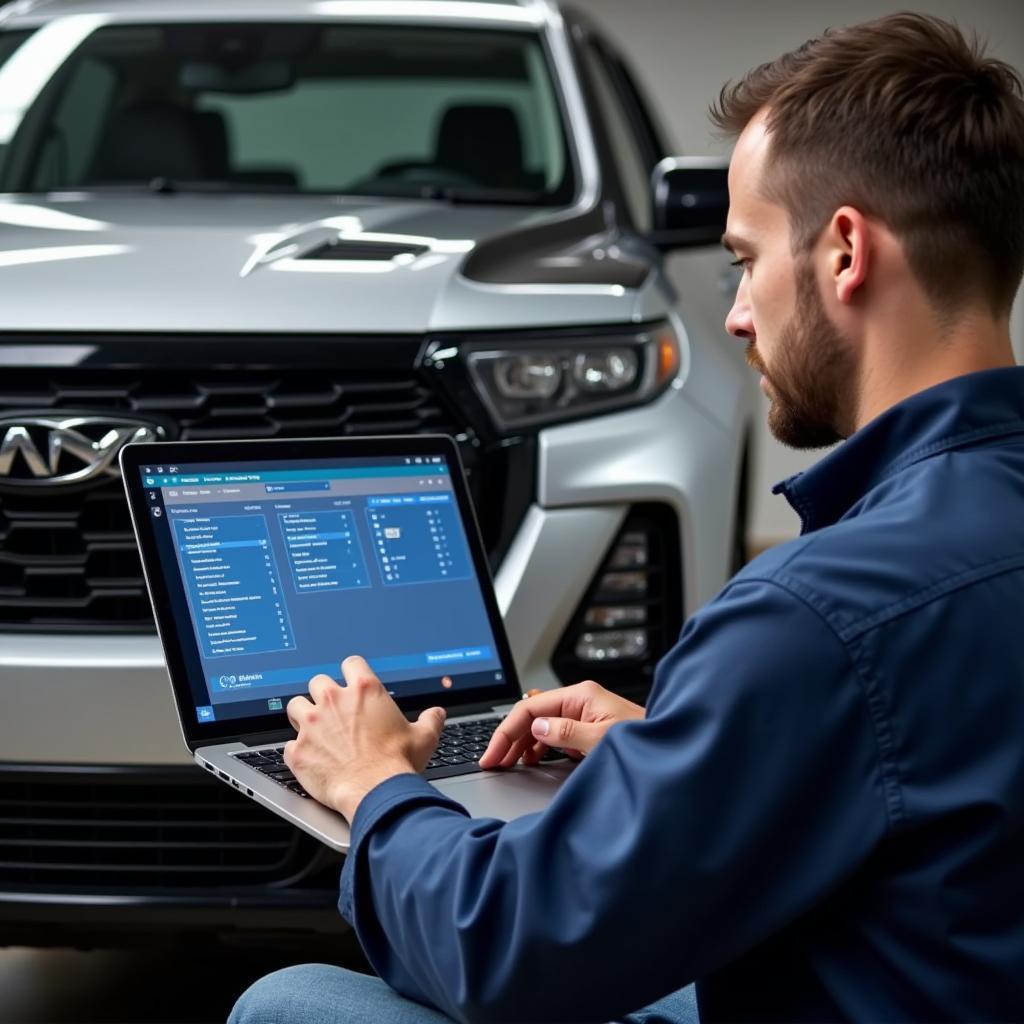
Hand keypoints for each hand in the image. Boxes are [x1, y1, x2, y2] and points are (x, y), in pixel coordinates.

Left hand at [284, 655, 445, 821]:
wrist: (376, 792)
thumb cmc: (398, 763)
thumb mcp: (424, 737)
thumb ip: (430, 720)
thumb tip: (437, 714)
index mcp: (364, 690)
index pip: (350, 663)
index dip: (351, 673)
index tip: (352, 683)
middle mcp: (334, 700)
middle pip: (318, 681)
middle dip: (323, 694)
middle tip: (332, 711)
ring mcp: (311, 724)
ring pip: (294, 705)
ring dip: (303, 715)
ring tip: (312, 729)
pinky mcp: (298, 750)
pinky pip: (288, 744)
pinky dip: (297, 750)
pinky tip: (309, 759)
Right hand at [479, 679, 643, 768]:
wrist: (672, 748)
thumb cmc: (646, 742)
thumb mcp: (602, 741)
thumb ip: (567, 733)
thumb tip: (537, 728)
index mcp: (581, 696)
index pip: (529, 708)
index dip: (506, 732)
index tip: (492, 755)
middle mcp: (580, 702)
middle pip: (532, 716)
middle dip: (510, 739)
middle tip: (493, 763)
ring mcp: (584, 714)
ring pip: (541, 725)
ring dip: (522, 744)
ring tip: (507, 763)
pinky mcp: (588, 728)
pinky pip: (555, 734)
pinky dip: (540, 747)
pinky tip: (533, 760)